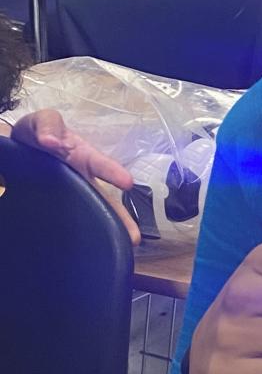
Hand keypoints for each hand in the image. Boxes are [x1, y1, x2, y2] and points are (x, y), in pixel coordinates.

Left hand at [11, 108, 140, 243]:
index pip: (100, 164)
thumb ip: (48, 124)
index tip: (127, 182)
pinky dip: (80, 237)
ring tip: (120, 248)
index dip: (112, 172)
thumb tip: (51, 141)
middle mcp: (82, 181)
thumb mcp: (42, 121)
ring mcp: (71, 198)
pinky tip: (84, 252)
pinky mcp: (58, 210)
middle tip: (135, 237)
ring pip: (92, 215)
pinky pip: (71, 223)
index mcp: (82, 157)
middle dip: (120, 218)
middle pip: (105, 201)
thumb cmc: (37, 134)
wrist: (15, 154)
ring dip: (105, 230)